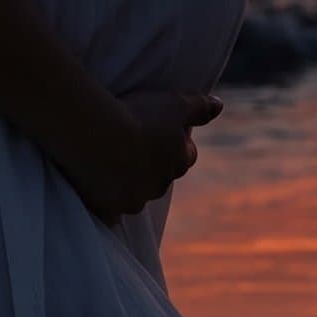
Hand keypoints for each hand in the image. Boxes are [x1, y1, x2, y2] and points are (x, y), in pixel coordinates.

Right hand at [52, 88, 222, 224]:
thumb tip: (218, 105)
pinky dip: (107, 204)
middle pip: (160, 177)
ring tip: (107, 160)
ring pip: (135, 193)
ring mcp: (133, 200)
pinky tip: (98, 194)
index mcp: (178, 161)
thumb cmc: (139, 117)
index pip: (186, 155)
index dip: (176, 144)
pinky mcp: (108, 209)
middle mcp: (159, 186)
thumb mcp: (174, 103)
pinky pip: (110, 212)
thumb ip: (198, 107)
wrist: (98, 138)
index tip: (160, 131)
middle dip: (151, 164)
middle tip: (131, 143)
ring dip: (127, 182)